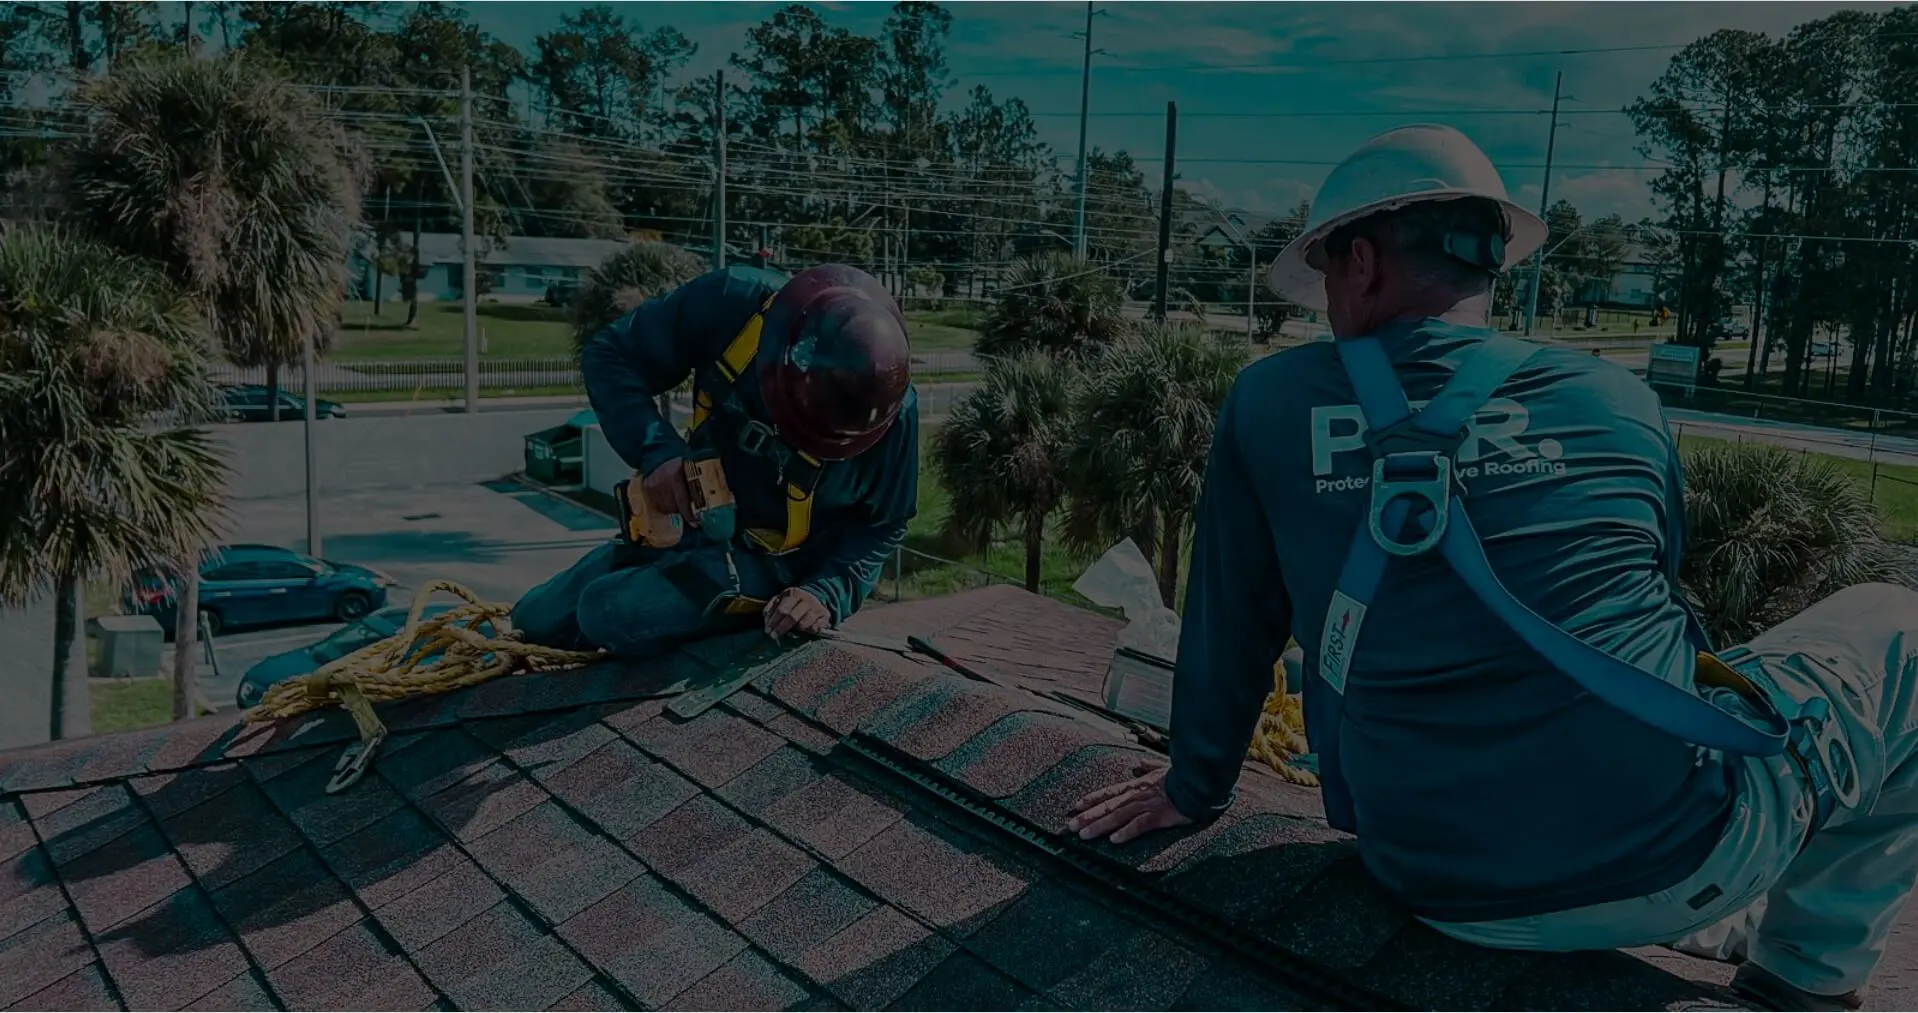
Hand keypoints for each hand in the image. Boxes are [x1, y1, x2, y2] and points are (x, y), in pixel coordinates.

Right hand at [642, 457, 696, 526]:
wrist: (658, 452)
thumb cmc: (678, 463)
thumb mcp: (689, 469)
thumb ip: (696, 483)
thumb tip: (706, 502)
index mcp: (674, 476)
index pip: (682, 501)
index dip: (689, 514)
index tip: (695, 521)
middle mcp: (662, 482)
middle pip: (674, 507)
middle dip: (683, 511)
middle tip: (688, 509)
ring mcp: (652, 487)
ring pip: (665, 509)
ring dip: (673, 508)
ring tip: (677, 501)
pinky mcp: (646, 489)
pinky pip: (657, 506)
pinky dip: (664, 506)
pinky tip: (668, 500)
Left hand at [764, 588, 830, 638]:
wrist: (814, 598)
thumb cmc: (793, 602)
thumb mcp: (781, 600)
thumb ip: (771, 608)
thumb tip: (766, 618)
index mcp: (794, 593)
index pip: (782, 610)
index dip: (774, 621)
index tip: (768, 631)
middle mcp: (807, 599)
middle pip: (792, 617)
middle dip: (781, 628)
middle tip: (774, 636)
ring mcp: (817, 607)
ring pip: (803, 624)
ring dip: (795, 631)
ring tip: (791, 631)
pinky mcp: (825, 616)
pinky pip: (815, 628)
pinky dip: (808, 631)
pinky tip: (804, 630)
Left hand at [1064, 763, 1193, 843]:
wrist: (1199, 780)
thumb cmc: (1183, 776)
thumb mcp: (1162, 768)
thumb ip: (1148, 767)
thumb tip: (1139, 764)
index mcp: (1138, 785)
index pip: (1109, 792)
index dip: (1092, 799)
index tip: (1076, 806)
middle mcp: (1137, 795)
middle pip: (1108, 806)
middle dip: (1088, 816)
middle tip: (1070, 826)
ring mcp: (1147, 805)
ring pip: (1118, 816)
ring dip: (1100, 826)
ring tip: (1084, 835)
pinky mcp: (1159, 815)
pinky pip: (1139, 825)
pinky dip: (1126, 832)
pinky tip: (1114, 840)